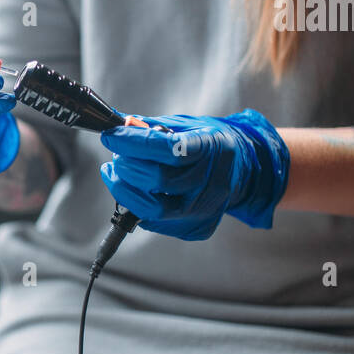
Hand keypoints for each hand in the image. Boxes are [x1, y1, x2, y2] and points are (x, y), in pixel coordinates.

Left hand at [98, 109, 289, 240]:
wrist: (243, 168)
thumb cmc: (209, 143)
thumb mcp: (185, 126)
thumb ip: (150, 128)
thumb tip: (116, 126)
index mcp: (210, 148)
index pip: (168, 149)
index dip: (133, 143)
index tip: (111, 137)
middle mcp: (211, 182)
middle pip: (158, 180)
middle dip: (126, 166)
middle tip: (116, 156)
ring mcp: (205, 210)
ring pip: (152, 209)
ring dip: (124, 190)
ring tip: (116, 173)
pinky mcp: (197, 228)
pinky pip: (156, 223)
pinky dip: (137, 206)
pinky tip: (134, 191)